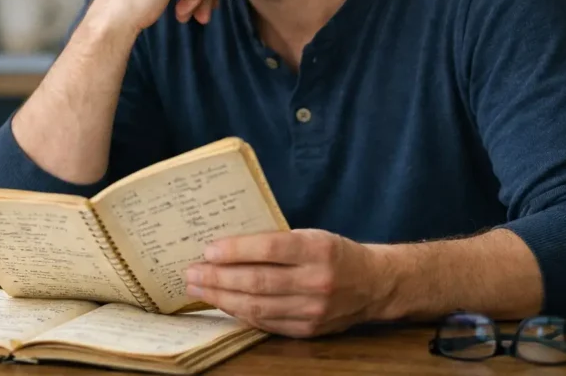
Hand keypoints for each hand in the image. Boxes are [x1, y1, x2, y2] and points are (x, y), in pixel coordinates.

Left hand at [184, 229, 387, 337]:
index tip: (208, 249)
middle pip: (258, 281)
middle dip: (218, 277)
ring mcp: (313, 309)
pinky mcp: (308, 330)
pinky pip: (265, 322)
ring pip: (257, 305)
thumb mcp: (311, 236)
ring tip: (198, 287)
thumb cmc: (333, 253)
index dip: (235, 249)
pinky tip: (222, 302)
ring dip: (221, 297)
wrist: (373, 284)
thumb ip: (276, 242)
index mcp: (318, 249)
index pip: (270, 248)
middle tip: (191, 272)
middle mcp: (317, 280)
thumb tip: (226, 246)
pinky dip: (240, 312)